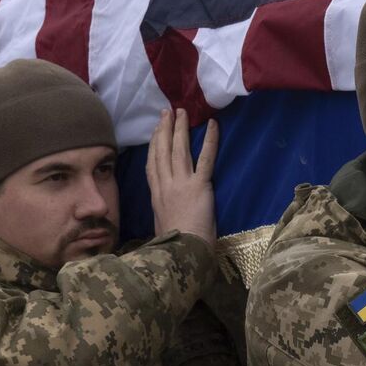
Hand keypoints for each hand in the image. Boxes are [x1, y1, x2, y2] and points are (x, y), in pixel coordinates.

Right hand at [147, 109, 218, 245]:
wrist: (182, 252)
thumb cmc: (175, 244)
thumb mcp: (161, 224)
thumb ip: (164, 211)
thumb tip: (166, 208)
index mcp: (156, 195)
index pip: (152, 164)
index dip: (153, 145)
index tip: (155, 131)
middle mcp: (165, 185)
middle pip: (162, 152)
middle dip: (164, 130)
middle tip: (166, 112)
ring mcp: (181, 184)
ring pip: (179, 150)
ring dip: (180, 129)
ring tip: (181, 112)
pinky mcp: (199, 186)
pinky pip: (205, 159)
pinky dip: (210, 140)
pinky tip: (213, 125)